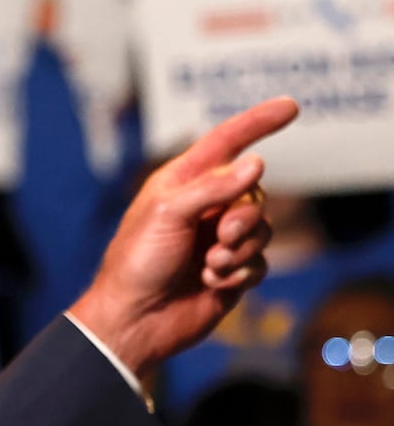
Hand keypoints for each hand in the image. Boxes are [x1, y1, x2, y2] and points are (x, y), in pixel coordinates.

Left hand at [69, 97, 298, 377]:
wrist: (135, 319)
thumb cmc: (137, 261)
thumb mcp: (167, 214)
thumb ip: (212, 188)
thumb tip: (256, 163)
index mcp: (181, 182)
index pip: (226, 143)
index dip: (258, 123)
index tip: (291, 106)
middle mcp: (203, 206)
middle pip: (252, 192)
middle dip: (242, 216)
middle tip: (220, 236)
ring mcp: (219, 238)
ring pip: (261, 228)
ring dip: (239, 249)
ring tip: (208, 265)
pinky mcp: (232, 270)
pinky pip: (260, 262)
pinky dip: (239, 272)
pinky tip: (211, 283)